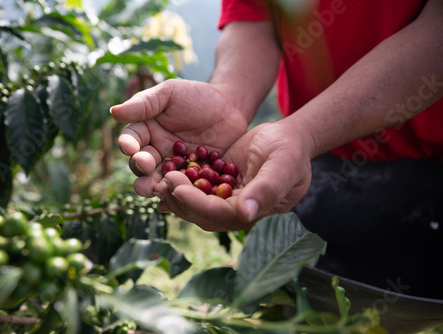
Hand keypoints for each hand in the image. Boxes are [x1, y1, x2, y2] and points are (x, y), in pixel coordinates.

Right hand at [111, 78, 248, 196]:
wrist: (231, 109)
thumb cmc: (198, 96)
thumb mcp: (170, 93)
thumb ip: (145, 103)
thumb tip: (114, 112)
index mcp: (146, 131)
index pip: (132, 139)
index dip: (129, 144)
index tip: (129, 147)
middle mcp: (156, 152)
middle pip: (142, 164)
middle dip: (140, 167)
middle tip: (144, 167)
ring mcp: (174, 169)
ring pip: (159, 180)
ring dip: (155, 185)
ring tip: (155, 189)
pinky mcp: (192, 180)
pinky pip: (183, 189)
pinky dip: (178, 195)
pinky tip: (177, 200)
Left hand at [152, 121, 313, 230]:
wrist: (290, 138)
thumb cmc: (290, 152)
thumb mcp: (282, 167)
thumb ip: (265, 191)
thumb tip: (244, 214)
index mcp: (250, 212)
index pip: (217, 214)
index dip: (195, 203)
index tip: (176, 187)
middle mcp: (234, 211)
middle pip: (200, 212)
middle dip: (179, 199)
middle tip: (161, 180)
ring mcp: (225, 198)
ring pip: (194, 202)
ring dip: (175, 192)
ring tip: (159, 176)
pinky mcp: (217, 185)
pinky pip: (195, 187)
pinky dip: (180, 181)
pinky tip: (164, 170)